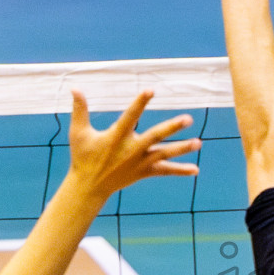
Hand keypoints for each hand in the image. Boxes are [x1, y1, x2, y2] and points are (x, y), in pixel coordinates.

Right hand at [66, 89, 200, 198]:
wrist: (89, 187)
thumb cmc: (83, 156)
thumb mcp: (78, 133)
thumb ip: (79, 110)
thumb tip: (75, 87)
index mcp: (116, 137)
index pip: (131, 116)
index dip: (140, 103)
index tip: (151, 90)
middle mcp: (131, 149)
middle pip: (155, 136)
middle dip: (172, 128)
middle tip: (188, 119)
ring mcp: (140, 162)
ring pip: (164, 154)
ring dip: (182, 149)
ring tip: (199, 143)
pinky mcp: (144, 172)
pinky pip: (165, 171)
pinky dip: (180, 170)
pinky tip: (196, 170)